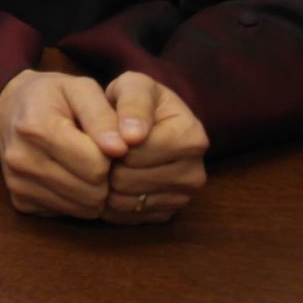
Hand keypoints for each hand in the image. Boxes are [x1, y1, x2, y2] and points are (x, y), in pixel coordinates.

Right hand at [0, 70, 128, 219]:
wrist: (9, 108)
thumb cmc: (52, 95)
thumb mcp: (81, 88)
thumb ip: (103, 116)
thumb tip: (121, 148)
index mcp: (36, 127)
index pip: (96, 166)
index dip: (109, 154)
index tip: (104, 140)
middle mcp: (21, 160)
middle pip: (91, 192)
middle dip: (104, 175)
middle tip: (95, 153)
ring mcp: (18, 184)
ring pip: (82, 209)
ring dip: (93, 190)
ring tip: (83, 163)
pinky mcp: (20, 202)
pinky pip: (67, 213)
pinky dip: (75, 198)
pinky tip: (68, 175)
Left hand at [100, 72, 208, 225]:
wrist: (147, 124)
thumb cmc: (137, 101)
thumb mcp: (133, 86)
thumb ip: (132, 103)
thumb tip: (133, 136)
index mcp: (192, 137)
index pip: (135, 152)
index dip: (113, 143)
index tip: (109, 133)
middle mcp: (195, 172)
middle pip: (130, 179)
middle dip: (110, 164)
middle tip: (106, 150)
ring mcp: (184, 197)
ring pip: (127, 201)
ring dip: (108, 184)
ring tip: (109, 163)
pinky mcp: (169, 213)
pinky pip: (129, 216)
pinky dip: (115, 202)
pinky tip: (115, 181)